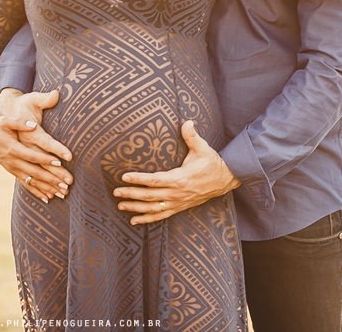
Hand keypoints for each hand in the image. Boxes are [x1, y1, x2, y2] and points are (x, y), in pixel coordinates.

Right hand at [0, 88, 73, 200]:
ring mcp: (12, 168)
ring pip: (32, 181)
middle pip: (34, 172)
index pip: (31, 156)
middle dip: (51, 179)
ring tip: (63, 194)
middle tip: (66, 184)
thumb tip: (34, 125)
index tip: (59, 162)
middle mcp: (13, 162)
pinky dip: (37, 191)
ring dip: (48, 188)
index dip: (45, 159)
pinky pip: (26, 184)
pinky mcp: (13, 172)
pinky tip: (48, 198)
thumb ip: (19, 122)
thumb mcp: (6, 121)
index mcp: (12, 148)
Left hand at [113, 120, 240, 224]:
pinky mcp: (180, 207)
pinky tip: (134, 220)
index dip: (139, 179)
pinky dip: (147, 219)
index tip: (124, 177)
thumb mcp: (202, 148)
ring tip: (120, 206)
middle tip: (116, 192)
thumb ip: (192, 136)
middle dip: (131, 194)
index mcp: (180, 178)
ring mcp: (178, 202)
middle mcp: (177, 193)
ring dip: (135, 208)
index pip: (154, 180)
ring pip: (153, 208)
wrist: (225, 179)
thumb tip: (187, 122)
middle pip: (149, 196)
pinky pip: (161, 215)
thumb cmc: (211, 162)